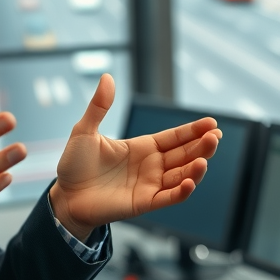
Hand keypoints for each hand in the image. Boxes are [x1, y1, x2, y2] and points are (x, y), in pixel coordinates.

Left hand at [49, 74, 220, 239]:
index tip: (212, 123)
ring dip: (195, 168)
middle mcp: (151, 166)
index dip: (193, 131)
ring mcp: (149, 185)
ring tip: (206, 158)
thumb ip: (99, 106)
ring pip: (181, 176)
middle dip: (201, 146)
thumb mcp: (85, 130)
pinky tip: (190, 182)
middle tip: (216, 136)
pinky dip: (180, 191)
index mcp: (142, 147)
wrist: (64, 195)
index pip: (174, 138)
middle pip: (184, 155)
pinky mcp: (143, 203)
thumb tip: (107, 77)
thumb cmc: (74, 164)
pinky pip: (167, 198)